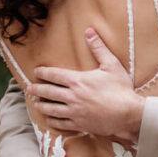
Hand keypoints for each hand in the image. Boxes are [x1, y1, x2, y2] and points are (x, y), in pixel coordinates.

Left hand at [29, 28, 144, 143]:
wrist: (128, 114)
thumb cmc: (121, 89)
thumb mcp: (111, 65)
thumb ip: (98, 48)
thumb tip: (89, 31)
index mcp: (78, 81)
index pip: (54, 75)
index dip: (43, 73)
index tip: (36, 72)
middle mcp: (72, 97)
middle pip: (48, 92)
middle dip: (36, 89)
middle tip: (28, 88)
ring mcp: (74, 112)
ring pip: (51, 109)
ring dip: (41, 105)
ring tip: (35, 103)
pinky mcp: (79, 124)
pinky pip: (60, 123)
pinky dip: (52, 120)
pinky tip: (49, 119)